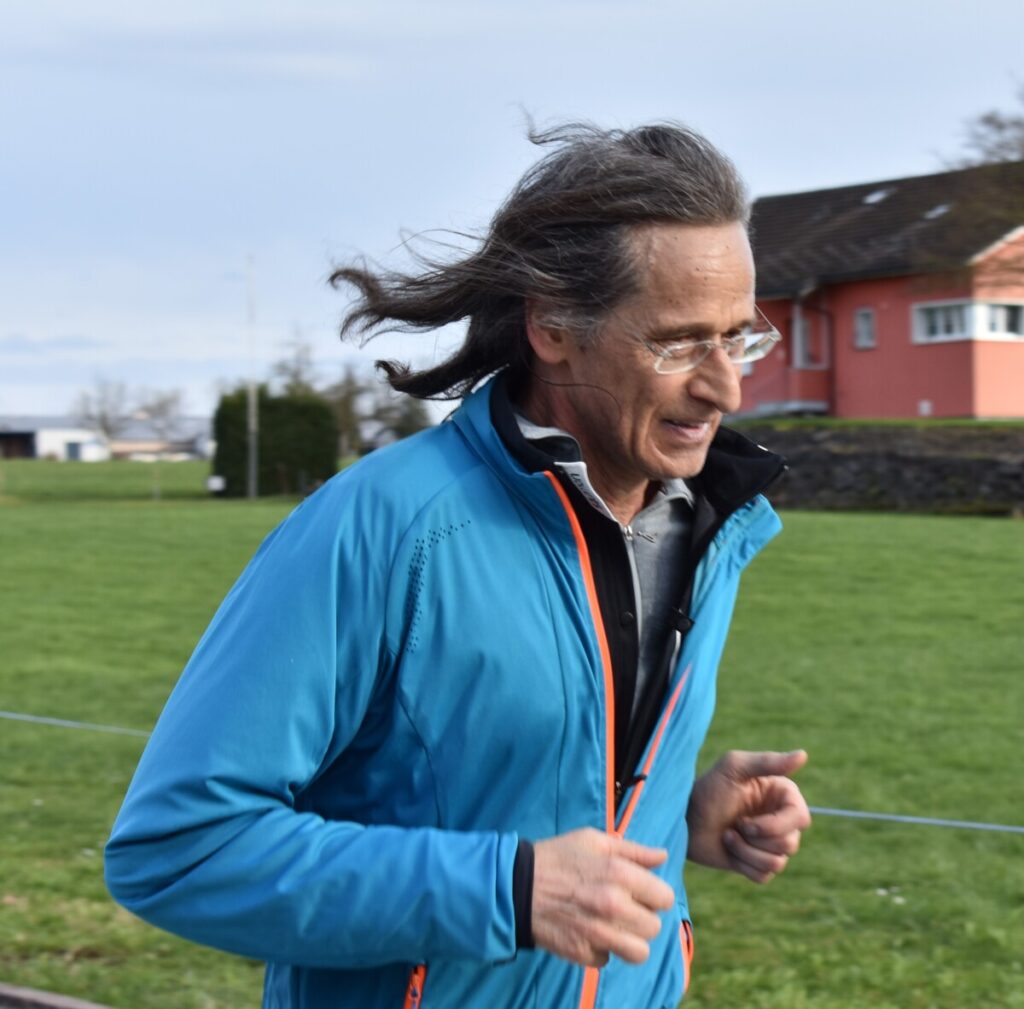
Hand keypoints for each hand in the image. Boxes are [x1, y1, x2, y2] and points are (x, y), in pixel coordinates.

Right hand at [531, 828, 675, 966]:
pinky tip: (587, 931)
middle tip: (623, 908)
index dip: (654, 895)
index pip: (664, 898)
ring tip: (614, 927)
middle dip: (641, 917)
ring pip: (639, 952)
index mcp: (620, 874)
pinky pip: (608, 959)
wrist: (518, 886)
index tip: (641, 893)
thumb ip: (633, 851)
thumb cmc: (558, 858)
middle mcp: (614, 906)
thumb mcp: (594, 841)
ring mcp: (599, 933)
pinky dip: (601, 949)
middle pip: (653, 927)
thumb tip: (662, 857)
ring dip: (629, 940)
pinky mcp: (583, 953)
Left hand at [686, 749, 810, 883]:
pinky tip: (729, 849)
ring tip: (727, 835)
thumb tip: (803, 755)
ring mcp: (770, 844)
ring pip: (777, 862)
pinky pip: (764, 876)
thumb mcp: (733, 768)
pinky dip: (743, 865)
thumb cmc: (707, 789)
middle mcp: (781, 820)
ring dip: (746, 851)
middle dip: (757, 838)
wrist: (684, 819)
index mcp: (782, 796)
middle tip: (735, 825)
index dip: (777, 825)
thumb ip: (768, 761)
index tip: (747, 821)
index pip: (801, 818)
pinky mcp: (757, 864)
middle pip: (791, 844)